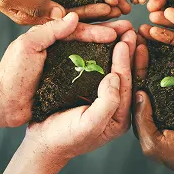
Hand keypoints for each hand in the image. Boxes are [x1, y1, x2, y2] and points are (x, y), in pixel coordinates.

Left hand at [0, 12, 132, 127]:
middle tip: (132, 28)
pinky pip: (90, 71)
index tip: (119, 29)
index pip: (80, 28)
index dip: (100, 28)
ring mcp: (65, 64)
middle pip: (90, 36)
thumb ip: (50, 30)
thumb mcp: (28, 46)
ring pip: (93, 52)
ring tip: (131, 44)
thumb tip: (73, 16)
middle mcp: (60, 47)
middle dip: (111, 31)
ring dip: (112, 48)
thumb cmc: (12, 72)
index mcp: (51, 35)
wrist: (2, 103)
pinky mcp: (67, 81)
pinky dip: (105, 67)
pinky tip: (119, 67)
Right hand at [23, 31, 135, 164]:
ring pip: (117, 71)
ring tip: (124, 32)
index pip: (127, 84)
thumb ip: (107, 103)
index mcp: (120, 117)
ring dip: (122, 52)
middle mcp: (116, 107)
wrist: (42, 144)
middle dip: (131, 53)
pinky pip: (102, 71)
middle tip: (131, 30)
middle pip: (128, 76)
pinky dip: (106, 55)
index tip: (125, 41)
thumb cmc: (65, 137)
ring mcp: (103, 99)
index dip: (126, 62)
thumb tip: (116, 76)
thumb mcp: (89, 124)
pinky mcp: (90, 92)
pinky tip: (105, 41)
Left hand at [132, 30, 173, 173]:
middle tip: (140, 27)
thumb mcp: (155, 143)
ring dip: (160, 49)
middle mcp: (159, 103)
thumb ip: (143, 120)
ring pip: (164, 67)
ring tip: (157, 28)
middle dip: (141, 49)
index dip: (131, 61)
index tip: (132, 39)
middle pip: (146, 70)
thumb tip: (137, 93)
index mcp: (145, 113)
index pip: (134, 81)